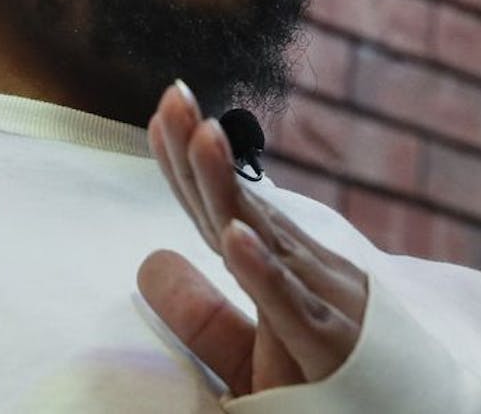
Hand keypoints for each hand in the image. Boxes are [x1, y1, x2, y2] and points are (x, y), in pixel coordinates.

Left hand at [139, 82, 367, 396]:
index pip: (225, 208)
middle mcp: (304, 273)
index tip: (164, 114)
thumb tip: (148, 264)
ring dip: (228, 188)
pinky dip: (264, 271)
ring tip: (200, 136)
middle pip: (239, 207)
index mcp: (282, 269)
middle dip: (203, 152)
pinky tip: (235, 236)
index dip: (189, 164)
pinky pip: (291, 306)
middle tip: (175, 95)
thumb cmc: (326, 391)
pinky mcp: (331, 348)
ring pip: (266, 240)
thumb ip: (202, 316)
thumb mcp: (250, 355)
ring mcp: (321, 304)